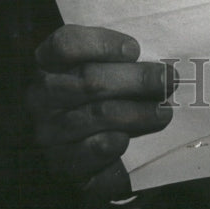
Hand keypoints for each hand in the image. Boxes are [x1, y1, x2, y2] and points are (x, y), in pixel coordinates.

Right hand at [27, 25, 175, 202]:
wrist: (86, 148)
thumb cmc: (103, 95)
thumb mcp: (104, 69)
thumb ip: (120, 61)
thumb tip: (159, 66)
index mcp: (47, 63)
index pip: (65, 44)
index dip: (101, 44)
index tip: (135, 49)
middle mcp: (40, 96)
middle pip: (88, 80)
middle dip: (136, 79)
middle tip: (169, 79)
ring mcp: (48, 131)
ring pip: (94, 115)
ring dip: (136, 113)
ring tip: (164, 112)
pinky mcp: (60, 165)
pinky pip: (86, 154)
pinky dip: (108, 146)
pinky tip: (125, 140)